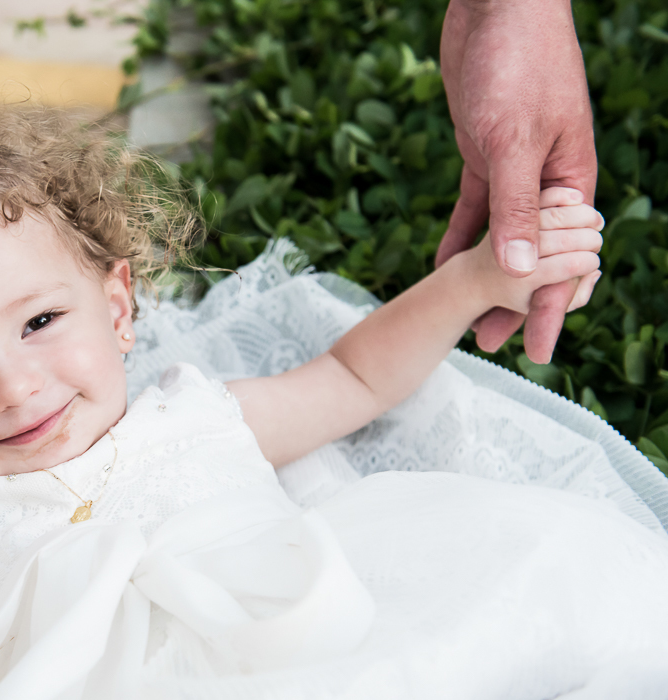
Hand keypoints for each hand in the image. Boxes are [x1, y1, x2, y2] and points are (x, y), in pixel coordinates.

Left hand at [437, 0, 596, 363]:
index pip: (566, 260)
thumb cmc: (517, 64)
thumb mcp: (515, 141)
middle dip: (517, 302)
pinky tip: (442, 266)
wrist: (497, 8)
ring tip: (469, 319)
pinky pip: (475, 210)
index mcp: (571, 181)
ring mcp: (516, 169)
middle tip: (489, 343)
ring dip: (485, 278)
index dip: (553, 309)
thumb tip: (523, 271)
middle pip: (535, 256)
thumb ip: (518, 206)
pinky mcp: (484, 156)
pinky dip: (460, 238)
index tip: (539, 352)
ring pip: (502, 238)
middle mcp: (548, 182)